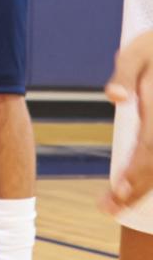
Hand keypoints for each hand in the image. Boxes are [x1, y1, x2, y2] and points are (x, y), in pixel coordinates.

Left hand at [101, 30, 152, 215]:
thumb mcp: (139, 51)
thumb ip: (125, 73)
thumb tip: (113, 96)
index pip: (150, 148)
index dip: (136, 173)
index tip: (118, 192)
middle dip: (136, 191)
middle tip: (109, 208)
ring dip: (145, 188)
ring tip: (119, 204)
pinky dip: (152, 177)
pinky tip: (137, 188)